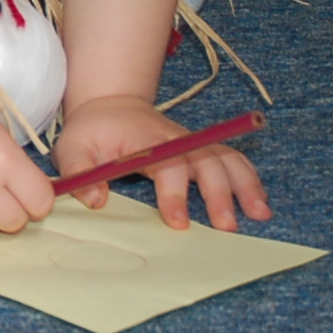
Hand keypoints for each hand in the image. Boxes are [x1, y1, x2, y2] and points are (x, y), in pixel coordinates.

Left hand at [56, 94, 269, 231]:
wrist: (111, 106)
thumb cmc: (92, 131)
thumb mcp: (73, 146)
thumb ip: (79, 171)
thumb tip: (95, 199)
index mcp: (145, 139)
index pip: (165, 164)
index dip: (174, 193)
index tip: (177, 222)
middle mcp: (175, 139)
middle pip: (205, 161)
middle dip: (219, 193)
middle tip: (226, 226)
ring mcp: (192, 142)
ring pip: (226, 158)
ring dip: (245, 184)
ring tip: (260, 214)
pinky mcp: (201, 148)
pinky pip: (232, 159)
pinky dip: (249, 178)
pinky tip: (259, 203)